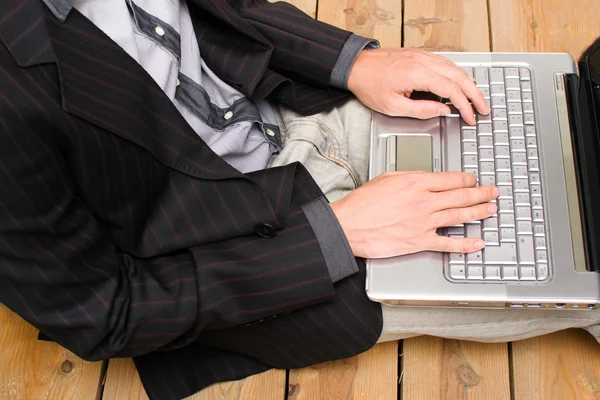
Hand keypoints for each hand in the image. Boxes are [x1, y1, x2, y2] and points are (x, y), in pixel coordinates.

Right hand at [330, 171, 497, 258]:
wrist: (349, 226)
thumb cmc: (362, 204)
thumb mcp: (387, 179)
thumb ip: (409, 178)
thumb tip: (425, 180)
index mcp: (416, 183)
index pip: (451, 179)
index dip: (466, 178)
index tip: (473, 179)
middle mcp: (423, 202)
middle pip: (460, 196)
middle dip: (480, 193)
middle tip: (493, 192)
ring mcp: (423, 223)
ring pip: (459, 216)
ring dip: (479, 212)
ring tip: (491, 209)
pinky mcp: (419, 241)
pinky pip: (448, 243)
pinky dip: (466, 244)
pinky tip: (477, 242)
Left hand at [347, 48, 488, 124]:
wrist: (356, 66)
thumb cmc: (369, 85)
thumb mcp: (393, 106)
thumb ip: (421, 110)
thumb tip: (442, 111)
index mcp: (418, 75)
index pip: (452, 90)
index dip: (465, 106)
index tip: (471, 117)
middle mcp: (424, 62)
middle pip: (460, 77)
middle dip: (475, 94)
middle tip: (484, 108)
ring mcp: (423, 56)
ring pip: (455, 68)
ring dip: (469, 83)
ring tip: (476, 98)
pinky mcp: (419, 55)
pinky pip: (445, 63)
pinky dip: (457, 74)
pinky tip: (460, 82)